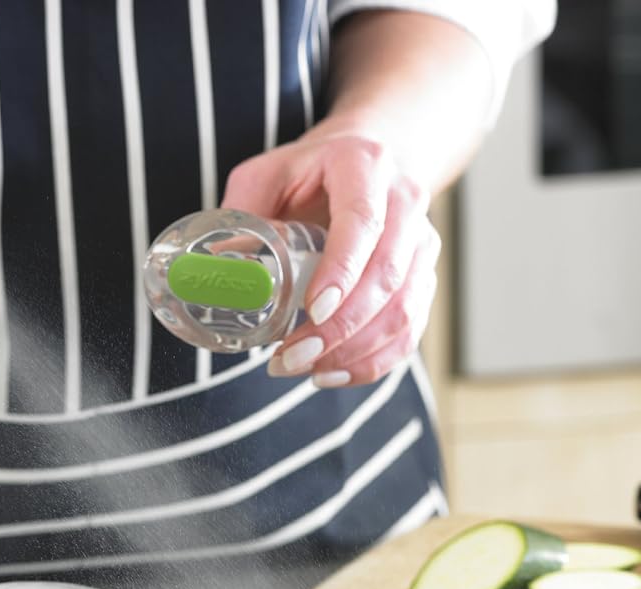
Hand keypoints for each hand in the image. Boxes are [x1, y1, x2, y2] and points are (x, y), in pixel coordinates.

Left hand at [222, 131, 439, 388]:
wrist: (365, 160)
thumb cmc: (307, 172)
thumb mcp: (266, 177)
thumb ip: (243, 217)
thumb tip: (217, 268)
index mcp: (364, 164)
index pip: (363, 222)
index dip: (342, 270)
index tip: (314, 310)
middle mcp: (404, 200)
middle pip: (387, 274)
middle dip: (341, 327)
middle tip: (293, 357)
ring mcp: (421, 241)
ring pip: (403, 308)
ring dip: (354, 351)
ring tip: (303, 370)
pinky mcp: (423, 276)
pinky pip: (410, 328)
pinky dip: (373, 361)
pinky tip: (333, 374)